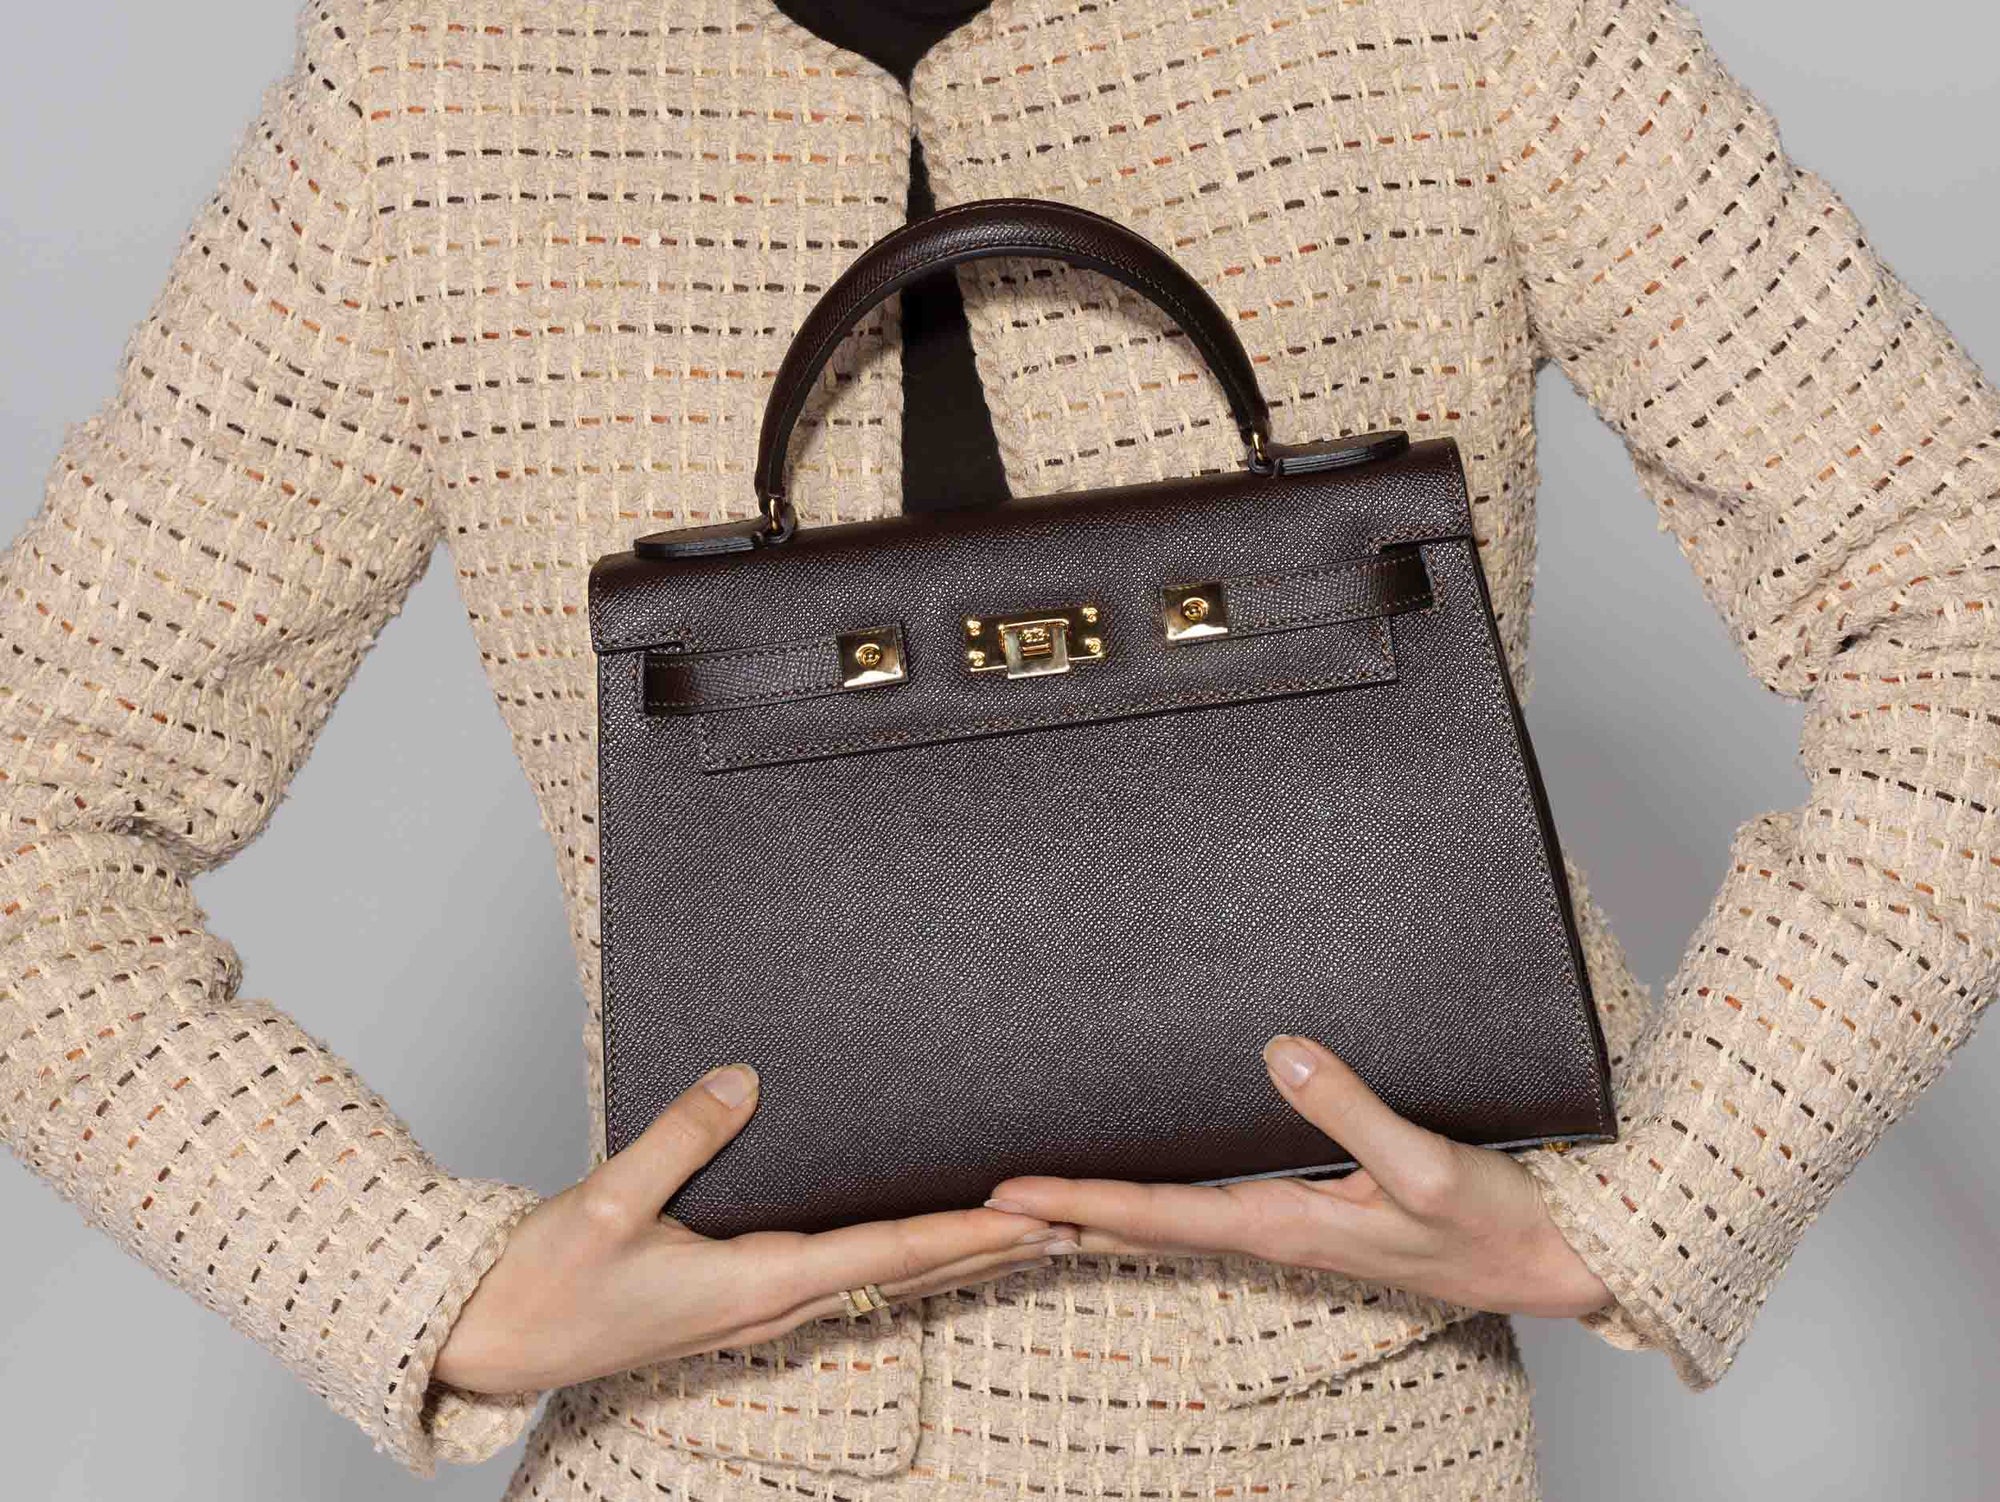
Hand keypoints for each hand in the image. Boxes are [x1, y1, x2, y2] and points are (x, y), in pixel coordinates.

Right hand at [436, 1064, 1075, 1393]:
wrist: (491, 1343)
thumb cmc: (541, 1285)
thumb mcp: (603, 1205)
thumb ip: (678, 1140)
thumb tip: (742, 1078)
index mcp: (755, 1282)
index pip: (886, 1253)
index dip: (967, 1233)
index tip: (1036, 1218)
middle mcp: (773, 1303)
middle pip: (907, 1271)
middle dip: (991, 1248)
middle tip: (1070, 1221)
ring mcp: (759, 1308)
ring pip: (883, 1279)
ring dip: (956, 1255)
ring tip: (1021, 1228)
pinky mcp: (739, 1300)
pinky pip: (843, 1277)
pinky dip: (900, 1258)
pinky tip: (916, 1240)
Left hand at [985, 1034, 1610, 1319]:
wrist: (1556, 1264)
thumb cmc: (1498, 1225)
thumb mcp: (1425, 1165)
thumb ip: (1347, 1109)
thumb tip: (1275, 1050)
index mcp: (1286, 1226)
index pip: (1156, 1215)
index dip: (1077, 1200)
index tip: (1007, 1192)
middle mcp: (1276, 1233)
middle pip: (1145, 1226)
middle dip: (1067, 1214)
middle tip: (988, 1201)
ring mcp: (1294, 1230)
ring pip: (1174, 1222)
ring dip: (1106, 1210)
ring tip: (1042, 1194)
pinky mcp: (1316, 1218)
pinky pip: (1215, 1211)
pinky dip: (1161, 1203)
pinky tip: (1152, 1186)